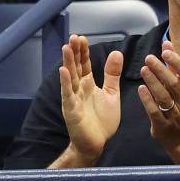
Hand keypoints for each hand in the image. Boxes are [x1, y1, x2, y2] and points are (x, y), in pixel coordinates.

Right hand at [59, 34, 122, 163]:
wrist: (97, 143)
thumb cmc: (102, 120)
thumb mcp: (111, 93)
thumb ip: (112, 74)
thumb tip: (116, 52)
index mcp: (88, 84)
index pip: (84, 64)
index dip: (82, 52)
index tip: (81, 38)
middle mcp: (78, 89)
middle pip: (75, 67)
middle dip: (74, 52)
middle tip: (73, 37)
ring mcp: (73, 98)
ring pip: (70, 77)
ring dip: (67, 62)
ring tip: (66, 47)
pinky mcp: (71, 110)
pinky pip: (68, 94)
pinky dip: (65, 83)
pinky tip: (63, 71)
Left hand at [138, 41, 179, 155]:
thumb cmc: (179, 108)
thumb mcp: (179, 88)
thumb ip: (172, 67)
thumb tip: (167, 44)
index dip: (177, 61)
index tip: (166, 50)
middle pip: (173, 84)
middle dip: (162, 70)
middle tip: (149, 58)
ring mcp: (173, 115)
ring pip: (164, 97)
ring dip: (154, 83)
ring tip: (143, 70)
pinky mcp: (162, 126)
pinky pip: (155, 112)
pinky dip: (148, 101)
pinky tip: (140, 90)